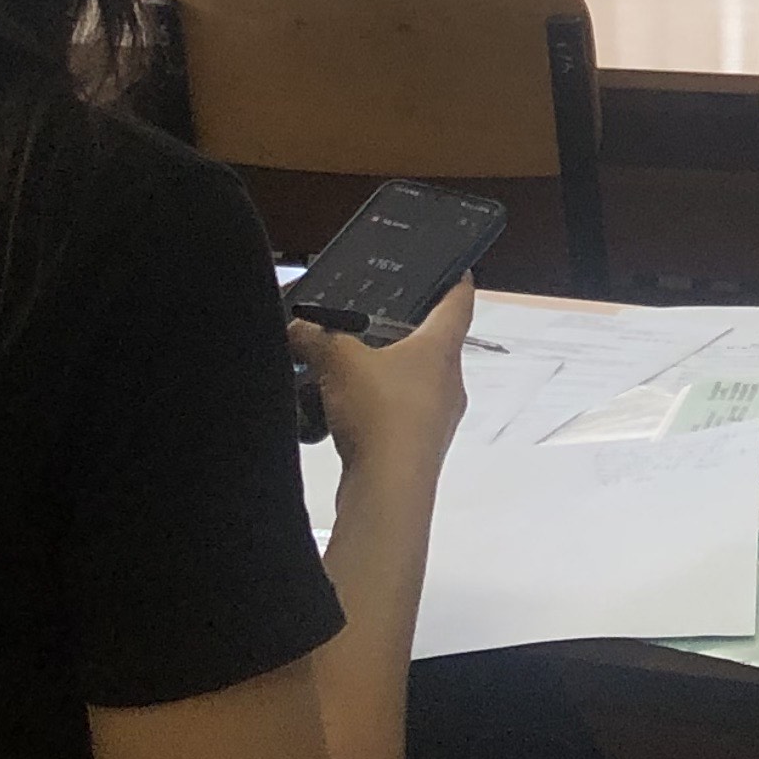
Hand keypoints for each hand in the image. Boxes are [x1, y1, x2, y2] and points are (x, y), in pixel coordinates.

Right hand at [291, 280, 470, 483]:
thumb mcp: (338, 361)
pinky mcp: (421, 448)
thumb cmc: (379, 411)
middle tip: (375, 321)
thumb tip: (298, 328)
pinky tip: (345, 413)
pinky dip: (377, 410)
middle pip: (435, 345)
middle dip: (406, 333)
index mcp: (442, 348)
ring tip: (350, 369)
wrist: (389, 488)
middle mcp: (450, 380)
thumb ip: (316, 337)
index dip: (456, 281)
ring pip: (415, 383)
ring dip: (387, 376)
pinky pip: (400, 417)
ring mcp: (440, 417)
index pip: (460, 301)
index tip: (455, 269)